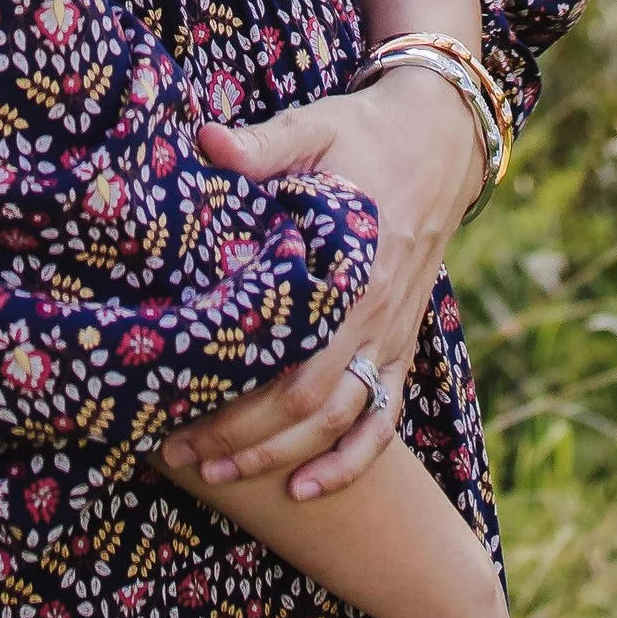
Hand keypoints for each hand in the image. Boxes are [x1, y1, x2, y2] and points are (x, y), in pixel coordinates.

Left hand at [157, 69, 486, 503]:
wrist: (440, 138)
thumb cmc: (364, 133)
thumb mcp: (315, 127)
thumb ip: (263, 144)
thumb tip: (206, 142)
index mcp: (349, 271)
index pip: (288, 358)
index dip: (234, 396)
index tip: (176, 407)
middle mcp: (373, 315)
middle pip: (306, 403)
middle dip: (242, 437)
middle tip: (180, 453)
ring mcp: (391, 333)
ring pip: (340, 420)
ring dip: (283, 456)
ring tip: (222, 476)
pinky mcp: (401, 340)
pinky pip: (383, 418)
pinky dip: (350, 462)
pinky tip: (309, 490)